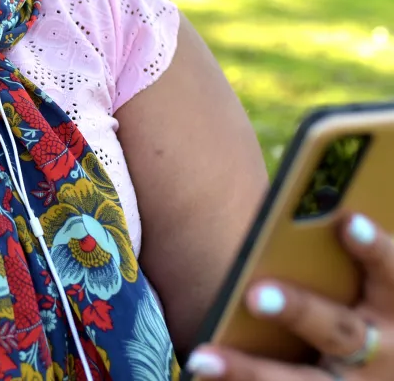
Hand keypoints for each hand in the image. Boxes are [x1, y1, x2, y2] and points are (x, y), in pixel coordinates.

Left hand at [186, 214, 393, 379]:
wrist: (383, 373)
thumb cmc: (365, 309)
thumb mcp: (370, 290)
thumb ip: (342, 262)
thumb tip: (306, 211)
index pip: (391, 272)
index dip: (374, 248)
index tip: (347, 220)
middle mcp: (385, 356)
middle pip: (339, 331)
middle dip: (298, 311)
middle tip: (255, 295)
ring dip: (249, 371)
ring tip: (201, 359)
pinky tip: (199, 376)